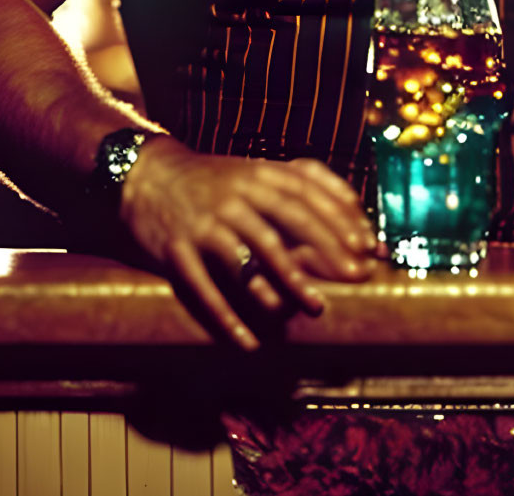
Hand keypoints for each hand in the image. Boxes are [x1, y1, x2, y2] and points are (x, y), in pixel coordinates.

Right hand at [119, 139, 376, 348]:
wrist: (147, 177)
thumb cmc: (216, 181)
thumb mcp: (256, 171)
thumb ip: (301, 182)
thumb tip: (355, 205)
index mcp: (256, 174)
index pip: (305, 192)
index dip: (338, 217)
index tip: (366, 244)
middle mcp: (232, 195)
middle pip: (285, 222)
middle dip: (324, 250)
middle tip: (356, 276)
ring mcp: (203, 223)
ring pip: (250, 257)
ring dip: (286, 284)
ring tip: (315, 307)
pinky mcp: (176, 250)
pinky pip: (204, 289)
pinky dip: (227, 318)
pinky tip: (248, 343)